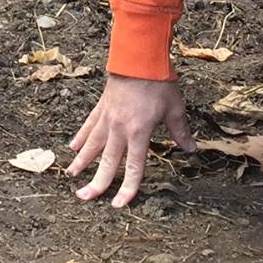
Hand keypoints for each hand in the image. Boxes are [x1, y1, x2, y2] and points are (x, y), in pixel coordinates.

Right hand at [66, 74, 193, 207]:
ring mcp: (108, 118)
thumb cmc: (158, 82)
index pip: (134, 167)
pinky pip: (89, 126)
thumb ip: (180, 132)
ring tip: (71, 176)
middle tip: (84, 198)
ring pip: (92, 145)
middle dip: (96, 182)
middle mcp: (119, 129)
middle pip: (107, 161)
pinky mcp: (101, 108)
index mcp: (139, 132)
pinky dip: (81, 138)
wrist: (138, 58)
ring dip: (82, 162)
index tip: (118, 204)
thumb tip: (191, 149)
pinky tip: (72, 148)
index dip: (127, 188)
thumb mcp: (174, 109)